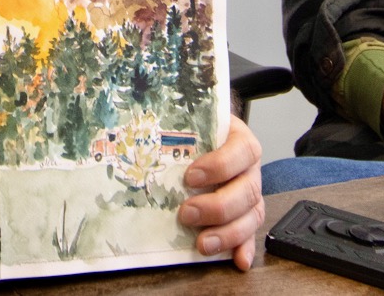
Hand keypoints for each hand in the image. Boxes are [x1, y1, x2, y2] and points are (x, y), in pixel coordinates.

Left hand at [177, 118, 263, 269]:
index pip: (242, 152)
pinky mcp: (246, 216)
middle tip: (187, 213)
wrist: (205, 135)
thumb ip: (172, 126)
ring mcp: (250, 194)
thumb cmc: (194, 132)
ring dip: (228, 233)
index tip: (191, 176)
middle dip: (218, 207)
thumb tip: (131, 130)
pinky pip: (251, 234)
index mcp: (240, 141)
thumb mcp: (188, 122)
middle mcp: (250, 169)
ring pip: (252, 216)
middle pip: (248, 190)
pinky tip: (238, 260)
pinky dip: (245, 248)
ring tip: (203, 243)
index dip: (220, 165)